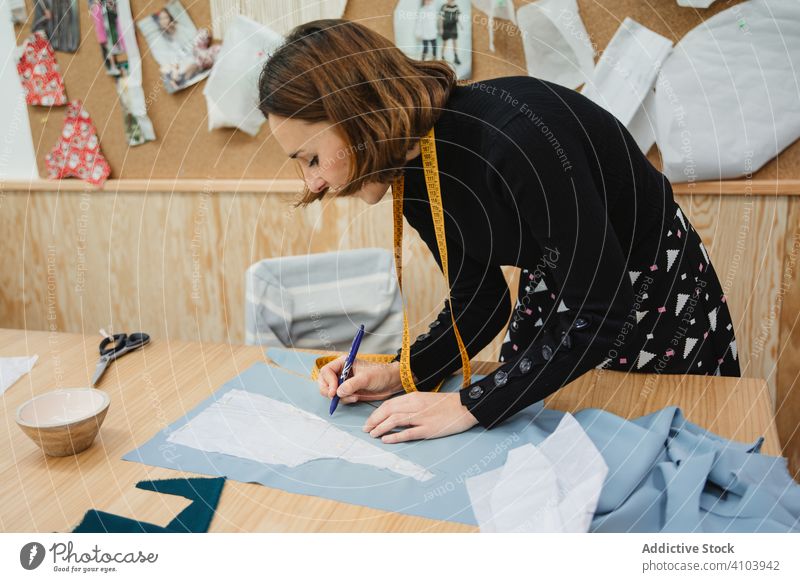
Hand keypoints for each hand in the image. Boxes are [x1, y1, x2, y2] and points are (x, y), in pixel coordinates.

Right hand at [318, 357, 402, 403]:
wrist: (391, 383)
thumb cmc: (380, 374)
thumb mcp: (366, 378)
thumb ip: (351, 385)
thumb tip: (338, 392)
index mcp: (343, 363)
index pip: (326, 371)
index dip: (328, 381)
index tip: (334, 391)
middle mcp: (341, 372)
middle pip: (324, 382)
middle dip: (329, 391)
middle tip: (335, 397)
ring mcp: (344, 383)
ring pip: (331, 392)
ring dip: (340, 397)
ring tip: (354, 396)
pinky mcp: (349, 392)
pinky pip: (340, 398)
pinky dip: (345, 400)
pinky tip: (356, 398)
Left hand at [362, 392, 478, 442]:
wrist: (464, 407)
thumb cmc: (445, 404)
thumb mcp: (425, 399)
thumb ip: (410, 405)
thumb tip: (394, 413)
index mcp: (413, 397)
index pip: (388, 404)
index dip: (376, 413)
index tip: (369, 421)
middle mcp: (415, 405)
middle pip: (388, 411)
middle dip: (374, 420)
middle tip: (366, 429)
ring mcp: (421, 417)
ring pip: (394, 421)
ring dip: (380, 428)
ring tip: (373, 434)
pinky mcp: (428, 429)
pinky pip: (408, 433)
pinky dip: (394, 437)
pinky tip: (386, 440)